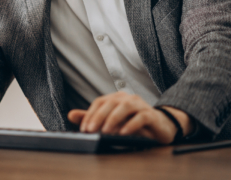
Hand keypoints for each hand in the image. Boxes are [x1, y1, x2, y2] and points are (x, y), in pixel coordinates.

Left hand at [68, 92, 192, 143]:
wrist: (160, 126)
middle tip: (91, 130)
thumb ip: (92, 117)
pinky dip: (131, 124)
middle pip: (110, 103)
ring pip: (125, 107)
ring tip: (106, 131)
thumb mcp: (110, 121)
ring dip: (114, 118)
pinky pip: (141, 117)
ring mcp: (140, 104)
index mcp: (115, 98)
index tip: (84, 129)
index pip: (99, 102)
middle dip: (99, 116)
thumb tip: (70, 114)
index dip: (90, 114)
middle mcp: (127, 98)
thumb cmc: (132, 122)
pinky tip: (124, 132)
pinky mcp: (151, 115)